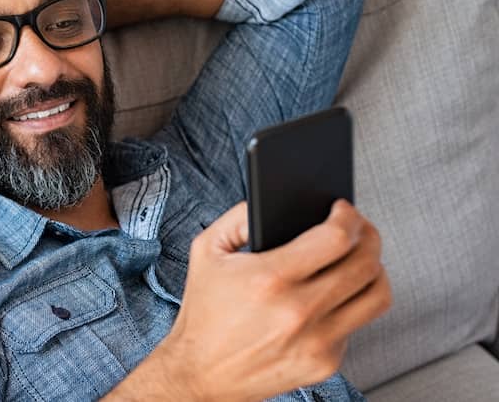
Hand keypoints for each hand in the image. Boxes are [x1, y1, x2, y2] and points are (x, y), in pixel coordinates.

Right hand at [157, 200, 391, 400]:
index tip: (343, 210)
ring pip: (376, 296)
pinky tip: (332, 298)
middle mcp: (297, 312)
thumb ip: (239, 216)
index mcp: (268, 279)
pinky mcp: (324, 363)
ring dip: (375, 270)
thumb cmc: (203, 312)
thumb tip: (276, 201)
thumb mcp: (206, 252)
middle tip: (359, 229)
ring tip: (360, 260)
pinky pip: (356, 324)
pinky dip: (349, 305)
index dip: (348, 217)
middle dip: (369, 236)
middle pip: (366, 263)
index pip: (336, 238)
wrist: (199, 373)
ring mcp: (316, 341)